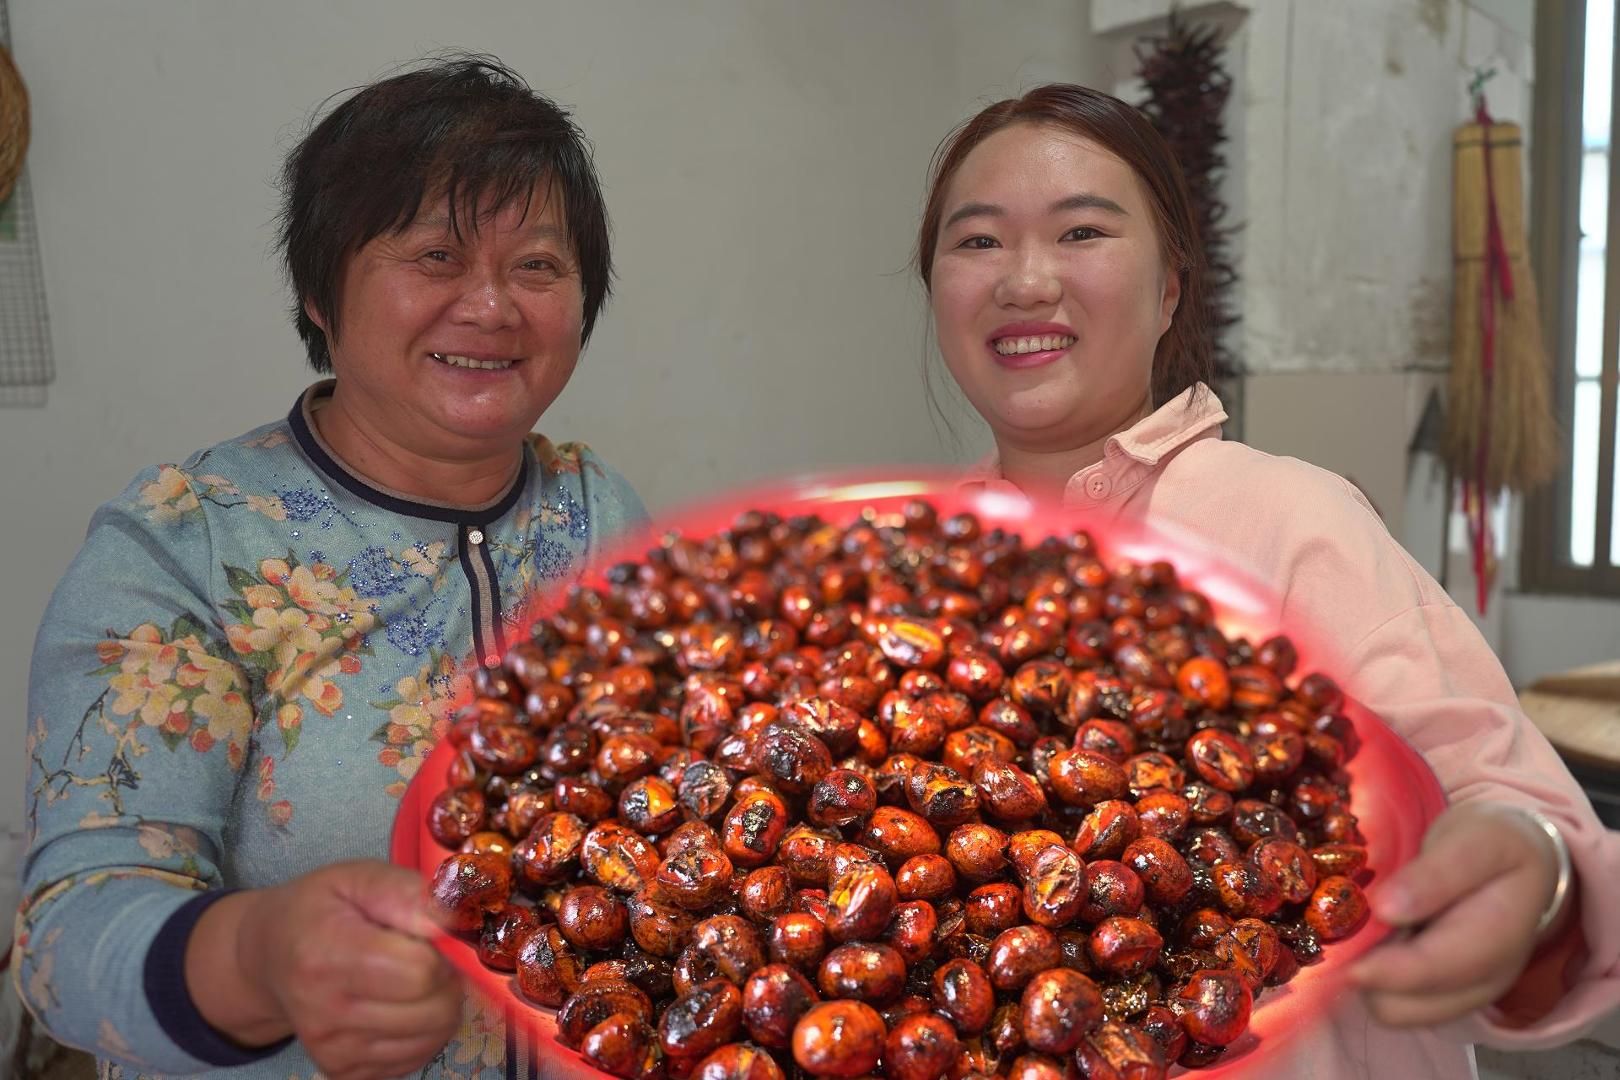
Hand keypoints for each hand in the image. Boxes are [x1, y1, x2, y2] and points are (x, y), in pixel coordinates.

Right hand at [191, 860, 463, 1079]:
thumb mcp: (356, 877)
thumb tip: (448, 921)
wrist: (269, 955)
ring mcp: (333, 1051)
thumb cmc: (318, 910)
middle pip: (433, 1010)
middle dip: (446, 979)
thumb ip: (403, 891)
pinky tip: (400, 1005)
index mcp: (327, 957)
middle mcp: (326, 1014)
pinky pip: (415, 1058)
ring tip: (412, 978)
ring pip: (432, 1037)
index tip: (426, 935)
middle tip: (426, 956)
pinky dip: (423, 1031)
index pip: (421, 971)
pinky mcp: (342, 1073)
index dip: (441, 949)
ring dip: (439, 1005)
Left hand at [1350, 802, 1559, 1027]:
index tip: (1345, 962)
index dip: (1383, 971)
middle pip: (1403, 1006)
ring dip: (1365, 976)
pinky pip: (1392, 1001)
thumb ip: (1437, 875)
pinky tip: (1367, 939)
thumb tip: (1386, 909)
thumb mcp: (1476, 841)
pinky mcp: (1438, 991)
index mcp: (1498, 941)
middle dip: (1365, 973)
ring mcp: (1459, 992)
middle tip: (1340, 926)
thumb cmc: (1495, 844)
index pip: (1433, 971)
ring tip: (1356, 928)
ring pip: (1391, 1009)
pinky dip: (1371, 977)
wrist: (1520, 859)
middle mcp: (1481, 981)